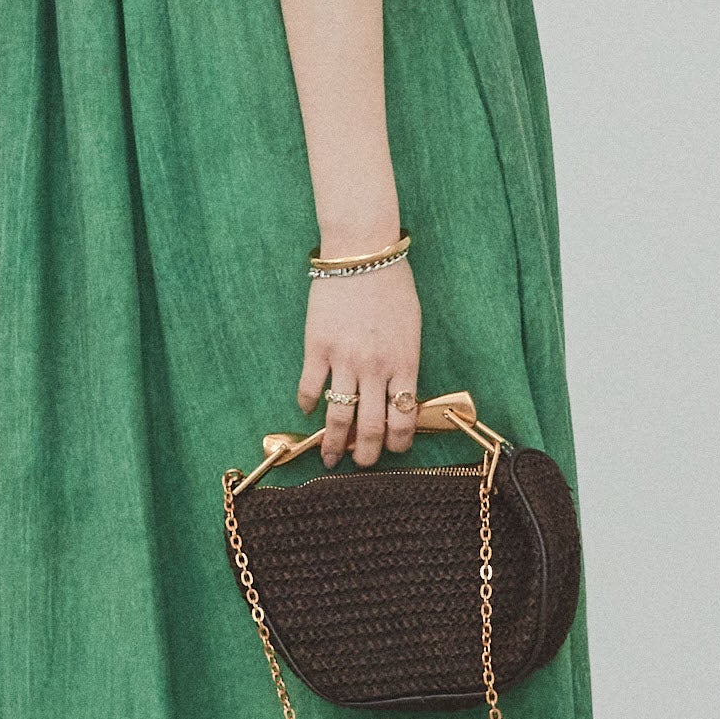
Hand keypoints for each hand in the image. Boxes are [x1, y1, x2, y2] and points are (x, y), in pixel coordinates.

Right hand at [297, 260, 420, 467]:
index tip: (392, 449)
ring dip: (333, 444)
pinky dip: (308, 404)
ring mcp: (344, 360)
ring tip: (329, 458)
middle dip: (365, 455)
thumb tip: (398, 394)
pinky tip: (308, 410)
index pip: (403, 419)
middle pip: (370, 427)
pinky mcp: (317, 348)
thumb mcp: (411, 328)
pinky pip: (310, 388)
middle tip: (359, 464)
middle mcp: (375, 369)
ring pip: (338, 417)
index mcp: (404, 363)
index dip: (398, 442)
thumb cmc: (393, 286)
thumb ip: (405, 363)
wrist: (362, 254)